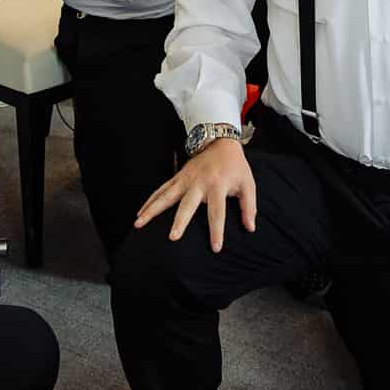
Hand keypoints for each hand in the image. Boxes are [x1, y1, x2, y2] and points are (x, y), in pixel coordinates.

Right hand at [134, 137, 256, 250]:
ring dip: (152, 210)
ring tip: (139, 224)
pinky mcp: (177, 177)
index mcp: (218, 185)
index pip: (218, 211)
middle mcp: (199, 183)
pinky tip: (140, 213)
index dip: (217, 230)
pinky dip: (150, 201)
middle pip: (188, 204)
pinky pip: (161, 190)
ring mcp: (185, 179)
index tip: (215, 247)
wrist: (220, 142)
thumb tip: (250, 228)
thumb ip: (249, 206)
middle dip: (180, 221)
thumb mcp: (248, 184)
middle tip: (172, 237)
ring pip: (166, 196)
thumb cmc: (235, 166)